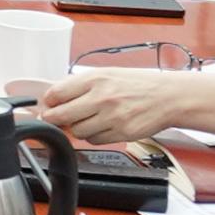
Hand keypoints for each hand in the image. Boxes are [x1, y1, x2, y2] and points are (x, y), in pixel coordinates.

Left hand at [32, 62, 214, 148]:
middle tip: (52, 120)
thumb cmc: (138, 84)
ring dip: (77, 128)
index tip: (45, 106)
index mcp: (96, 79)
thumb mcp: (108, 74)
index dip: (48, 102)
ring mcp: (111, 117)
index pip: (57, 93)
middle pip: (61, 116)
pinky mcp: (120, 133)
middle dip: (54, 120)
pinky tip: (103, 126)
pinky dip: (94, 136)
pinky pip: (94, 140)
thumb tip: (55, 97)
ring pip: (77, 131)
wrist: (168, 97)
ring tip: (88, 120)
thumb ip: (81, 85)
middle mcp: (102, 98)